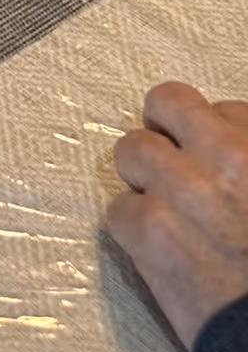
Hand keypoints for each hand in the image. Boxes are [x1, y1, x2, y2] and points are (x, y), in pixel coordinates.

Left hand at [106, 81, 247, 348]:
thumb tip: (233, 153)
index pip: (223, 110)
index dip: (213, 135)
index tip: (213, 158)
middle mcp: (225, 156)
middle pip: (168, 101)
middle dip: (164, 127)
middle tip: (169, 156)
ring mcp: (182, 189)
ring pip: (130, 148)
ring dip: (141, 176)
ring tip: (160, 204)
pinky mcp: (149, 230)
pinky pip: (117, 208)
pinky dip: (132, 229)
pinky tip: (155, 250)